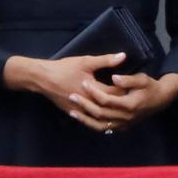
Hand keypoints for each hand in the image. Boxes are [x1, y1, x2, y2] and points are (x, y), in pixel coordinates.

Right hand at [4, 53, 127, 131]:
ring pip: (101, 118)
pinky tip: (107, 119)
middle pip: (110, 107)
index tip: (135, 88)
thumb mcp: (85, 61)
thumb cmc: (64, 68)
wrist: (42, 79)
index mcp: (94, 90)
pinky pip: (90, 121)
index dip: (126, 91)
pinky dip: (99, 120)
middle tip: (133, 99)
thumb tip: (123, 56)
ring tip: (121, 110)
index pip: (116, 94)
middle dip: (121, 103)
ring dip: (111, 114)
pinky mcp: (74, 114)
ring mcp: (81, 111)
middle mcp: (89, 104)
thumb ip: (105, 60)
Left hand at [69, 72, 177, 132]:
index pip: (106, 100)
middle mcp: (126, 117)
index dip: (93, 91)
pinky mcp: (122, 127)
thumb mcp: (142, 79)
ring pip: (101, 125)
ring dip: (85, 119)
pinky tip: (83, 119)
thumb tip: (114, 78)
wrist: (161, 100)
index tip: (83, 83)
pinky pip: (105, 128)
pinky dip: (92, 125)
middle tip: (71, 96)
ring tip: (72, 112)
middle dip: (85, 105)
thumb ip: (128, 79)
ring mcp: (124, 124)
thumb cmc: (150, 87)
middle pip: (100, 113)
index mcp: (129, 105)